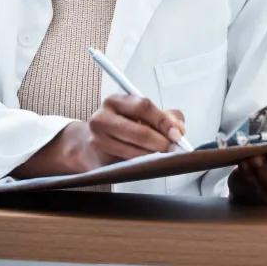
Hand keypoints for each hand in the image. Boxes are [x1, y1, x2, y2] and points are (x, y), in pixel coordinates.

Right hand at [15, 94, 185, 177]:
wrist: (87, 145)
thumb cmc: (120, 127)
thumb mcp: (140, 116)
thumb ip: (164, 117)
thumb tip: (179, 127)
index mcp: (116, 101)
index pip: (143, 106)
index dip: (163, 121)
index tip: (177, 133)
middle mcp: (103, 116)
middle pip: (138, 130)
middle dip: (160, 142)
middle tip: (172, 148)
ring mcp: (98, 138)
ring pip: (133, 150)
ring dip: (152, 156)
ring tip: (163, 156)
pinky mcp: (98, 157)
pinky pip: (125, 162)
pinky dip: (140, 164)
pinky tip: (148, 162)